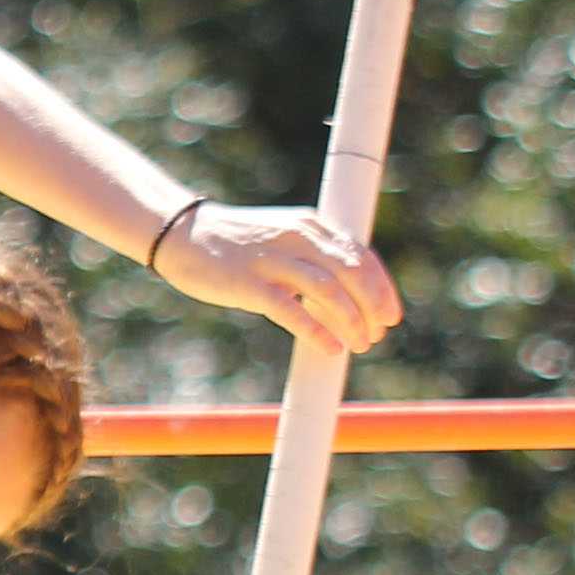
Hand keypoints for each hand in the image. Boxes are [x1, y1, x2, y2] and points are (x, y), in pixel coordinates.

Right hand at [151, 204, 402, 356]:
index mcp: (310, 226)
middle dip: (373, 307)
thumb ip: (312, 257)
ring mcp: (273, 259)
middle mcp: (298, 237)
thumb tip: (343, 292)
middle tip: (378, 335)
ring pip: (328, 291)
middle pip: (352, 272)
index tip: (391, 315)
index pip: (361, 255)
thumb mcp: (282, 239)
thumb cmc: (235, 244)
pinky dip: (316, 330)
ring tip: (360, 344)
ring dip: (351, 321)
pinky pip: (291, 309)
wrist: (183, 234)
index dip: (383, 288)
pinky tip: (331, 348)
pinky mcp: (249, 283)